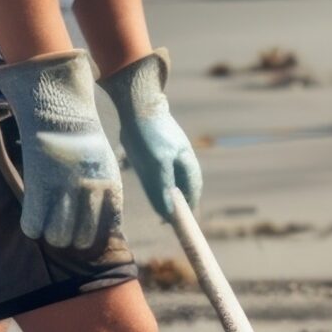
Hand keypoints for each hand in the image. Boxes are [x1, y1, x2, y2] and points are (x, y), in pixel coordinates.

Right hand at [0, 50, 121, 249]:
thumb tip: (110, 230)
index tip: (89, 232)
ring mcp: (64, 190)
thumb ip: (107, 195)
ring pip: (59, 237)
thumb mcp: (106, 167)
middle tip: (66, 229)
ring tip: (50, 224)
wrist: (61, 113)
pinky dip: (32, 226)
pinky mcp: (39, 186)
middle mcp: (91, 192)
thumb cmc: (84, 143)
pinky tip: (34, 217)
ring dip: (53, 235)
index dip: (98, 236)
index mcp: (111, 187)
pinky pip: (33, 225)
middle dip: (74, 239)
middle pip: (83, 240)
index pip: (109, 230)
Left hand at [97, 49, 203, 218]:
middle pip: (183, 187)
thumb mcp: (157, 164)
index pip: (193, 191)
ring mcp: (168, 155)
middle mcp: (180, 160)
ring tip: (161, 212)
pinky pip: (159, 174)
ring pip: (170, 181)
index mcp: (187, 162)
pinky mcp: (155, 151)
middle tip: (169, 222)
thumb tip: (168, 213)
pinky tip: (151, 191)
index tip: (183, 225)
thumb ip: (162, 188)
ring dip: (167, 196)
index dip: (189, 208)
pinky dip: (157, 185)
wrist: (138, 106)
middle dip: (178, 204)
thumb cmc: (150, 135)